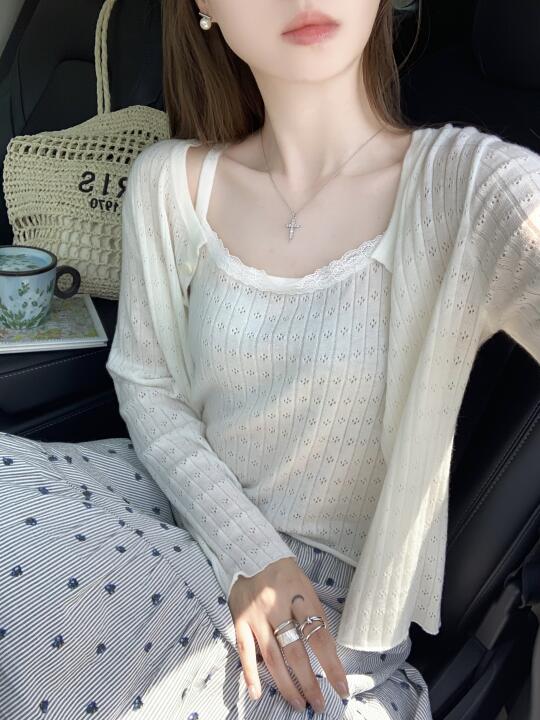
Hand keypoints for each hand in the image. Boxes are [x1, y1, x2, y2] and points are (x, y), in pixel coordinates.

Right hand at [228, 556, 349, 713]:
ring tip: (298, 704)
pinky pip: (245, 651)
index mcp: (300, 595)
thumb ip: (313, 616)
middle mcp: (277, 606)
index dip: (331, 664)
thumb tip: (327, 653)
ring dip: (286, 685)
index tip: (341, 687)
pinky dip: (251, 674)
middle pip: (296, 651)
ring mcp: (256, 615)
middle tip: (320, 704)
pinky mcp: (239, 620)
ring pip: (272, 657)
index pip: (319, 635)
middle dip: (309, 682)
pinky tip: (257, 693)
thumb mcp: (305, 587)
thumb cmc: (285, 573)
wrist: (251, 552)